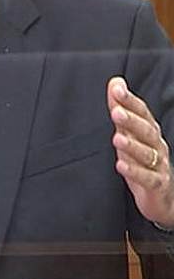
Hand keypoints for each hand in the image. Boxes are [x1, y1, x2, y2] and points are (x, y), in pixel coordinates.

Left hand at [108, 77, 173, 226]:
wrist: (163, 196)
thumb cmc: (143, 160)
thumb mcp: (129, 133)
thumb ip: (121, 108)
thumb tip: (115, 82)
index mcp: (150, 132)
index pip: (142, 112)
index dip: (130, 100)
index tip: (116, 89)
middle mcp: (157, 146)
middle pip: (146, 131)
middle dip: (132, 121)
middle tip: (117, 112)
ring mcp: (159, 165)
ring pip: (147, 154)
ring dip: (132, 146)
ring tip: (117, 139)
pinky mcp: (157, 184)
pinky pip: (147, 178)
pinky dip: (134, 172)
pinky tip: (121, 165)